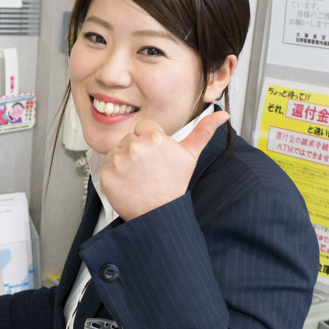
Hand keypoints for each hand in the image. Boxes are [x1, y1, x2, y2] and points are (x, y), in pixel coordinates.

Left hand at [100, 111, 229, 220]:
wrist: (159, 214)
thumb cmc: (174, 185)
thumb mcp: (190, 156)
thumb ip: (203, 132)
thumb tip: (222, 115)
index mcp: (154, 138)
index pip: (143, 127)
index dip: (149, 141)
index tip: (155, 156)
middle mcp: (135, 147)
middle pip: (129, 139)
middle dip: (136, 151)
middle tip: (148, 169)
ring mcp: (118, 161)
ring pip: (116, 152)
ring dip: (123, 162)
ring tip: (138, 176)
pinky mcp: (106, 175)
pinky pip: (107, 168)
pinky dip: (115, 176)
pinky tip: (128, 184)